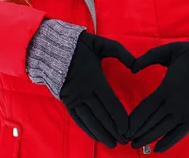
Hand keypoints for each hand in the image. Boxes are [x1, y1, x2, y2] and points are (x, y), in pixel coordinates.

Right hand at [60, 31, 134, 148]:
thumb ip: (121, 53)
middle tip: (125, 141)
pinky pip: (77, 119)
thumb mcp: (102, 44)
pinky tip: (95, 136)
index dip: (120, 118)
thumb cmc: (80, 46)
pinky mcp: (66, 101)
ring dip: (101, 134)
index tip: (129, 128)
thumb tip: (136, 66)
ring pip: (90, 120)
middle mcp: (84, 92)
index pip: (110, 103)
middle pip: (101, 116)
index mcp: (94, 79)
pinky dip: (87, 129)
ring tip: (112, 144)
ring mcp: (73, 98)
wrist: (52, 47)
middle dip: (114, 130)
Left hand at [128, 42, 188, 152]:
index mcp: (165, 89)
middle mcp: (173, 104)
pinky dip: (169, 142)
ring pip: (163, 129)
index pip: (145, 108)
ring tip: (136, 145)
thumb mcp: (168, 51)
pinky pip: (180, 133)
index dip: (134, 119)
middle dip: (137, 131)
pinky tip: (158, 149)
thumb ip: (148, 58)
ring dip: (148, 138)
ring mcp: (184, 113)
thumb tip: (132, 68)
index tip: (123, 126)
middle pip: (151, 121)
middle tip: (124, 139)